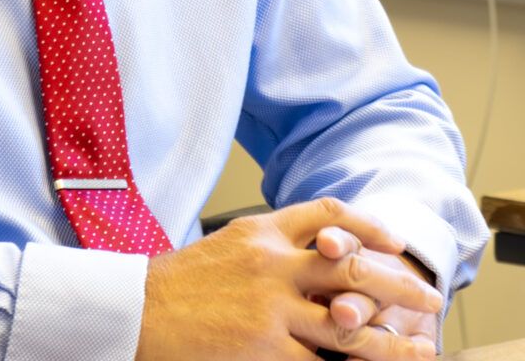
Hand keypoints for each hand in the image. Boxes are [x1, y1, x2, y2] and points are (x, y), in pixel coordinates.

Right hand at [134, 197, 441, 360]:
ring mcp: (270, 308)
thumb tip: (305, 255)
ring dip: (390, 339)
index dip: (367, 226)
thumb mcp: (222, 245)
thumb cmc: (174, 283)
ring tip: (419, 349)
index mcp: (259, 231)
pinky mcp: (265, 350)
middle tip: (427, 295)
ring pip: (348, 322)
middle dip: (397, 282)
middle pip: (350, 265)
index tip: (392, 241)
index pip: (326, 214)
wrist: (135, 311)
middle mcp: (271, 263)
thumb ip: (264, 246)